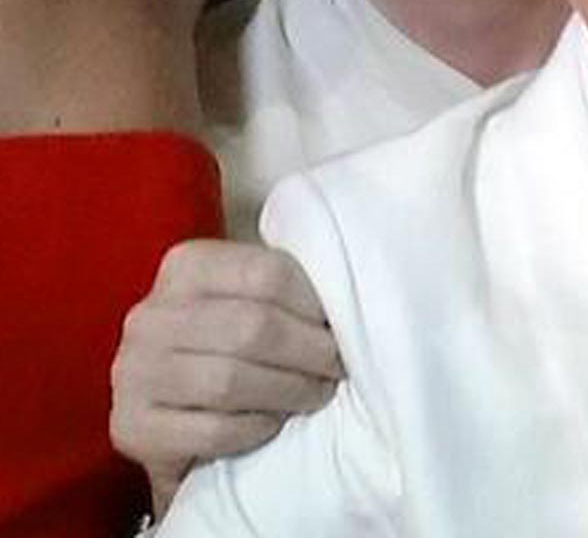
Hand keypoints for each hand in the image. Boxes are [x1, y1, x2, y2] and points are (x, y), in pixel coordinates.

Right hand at [111, 239, 340, 514]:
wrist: (172, 412)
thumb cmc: (228, 345)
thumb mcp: (250, 300)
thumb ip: (283, 290)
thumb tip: (347, 302)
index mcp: (185, 267)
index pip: (267, 274)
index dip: (315, 303)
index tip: (338, 325)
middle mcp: (149, 316)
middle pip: (253, 328)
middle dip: (309, 352)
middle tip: (336, 367)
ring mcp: (132, 373)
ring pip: (230, 381)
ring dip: (288, 391)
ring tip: (316, 394)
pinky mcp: (130, 427)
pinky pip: (210, 430)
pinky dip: (254, 429)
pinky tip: (273, 424)